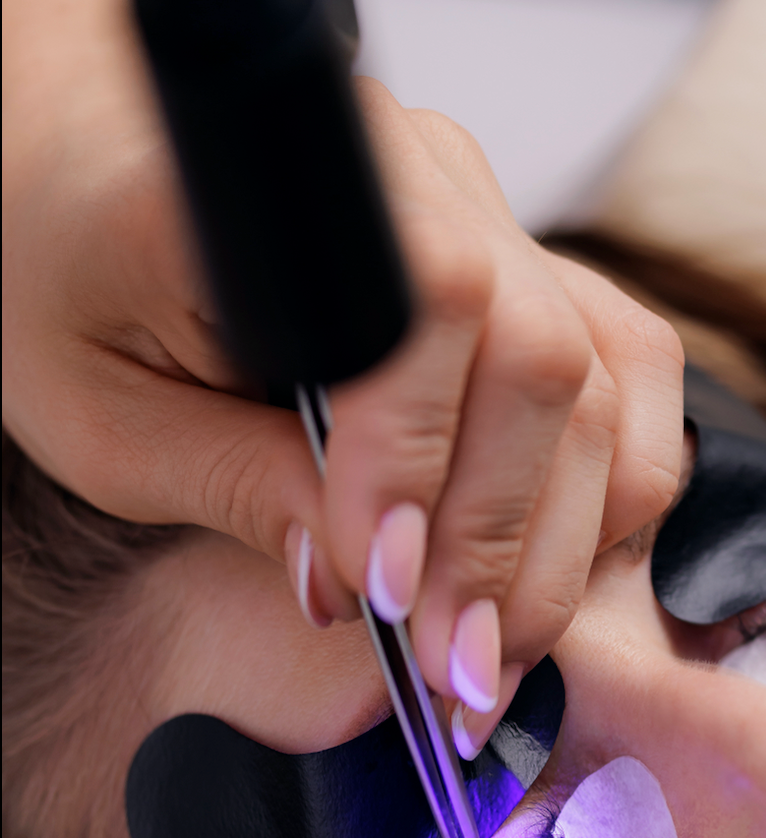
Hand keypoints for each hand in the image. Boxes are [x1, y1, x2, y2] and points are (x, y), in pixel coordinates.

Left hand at [2, 0, 682, 750]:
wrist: (87, 161)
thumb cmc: (69, 270)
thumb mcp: (101, 412)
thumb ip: (233, 485)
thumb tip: (353, 587)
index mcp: (279, 176)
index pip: (421, 308)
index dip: (423, 464)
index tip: (386, 595)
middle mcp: (412, 167)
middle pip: (539, 355)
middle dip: (504, 544)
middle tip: (454, 677)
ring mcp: (484, 207)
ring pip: (604, 374)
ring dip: (564, 538)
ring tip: (495, 654)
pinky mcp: (524, 260)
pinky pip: (624, 375)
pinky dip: (609, 488)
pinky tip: (546, 568)